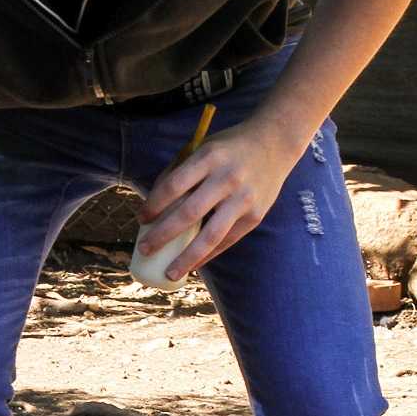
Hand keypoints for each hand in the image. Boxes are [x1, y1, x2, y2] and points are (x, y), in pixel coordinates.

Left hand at [136, 117, 311, 283]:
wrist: (275, 142)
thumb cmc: (229, 148)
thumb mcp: (203, 148)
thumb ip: (180, 172)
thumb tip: (153, 205)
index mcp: (208, 157)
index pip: (174, 185)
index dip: (154, 205)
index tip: (141, 219)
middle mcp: (227, 178)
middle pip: (188, 213)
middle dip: (162, 235)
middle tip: (144, 249)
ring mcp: (243, 199)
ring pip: (210, 236)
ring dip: (187, 258)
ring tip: (169, 273)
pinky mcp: (255, 216)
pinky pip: (227, 241)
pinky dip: (208, 255)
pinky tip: (193, 265)